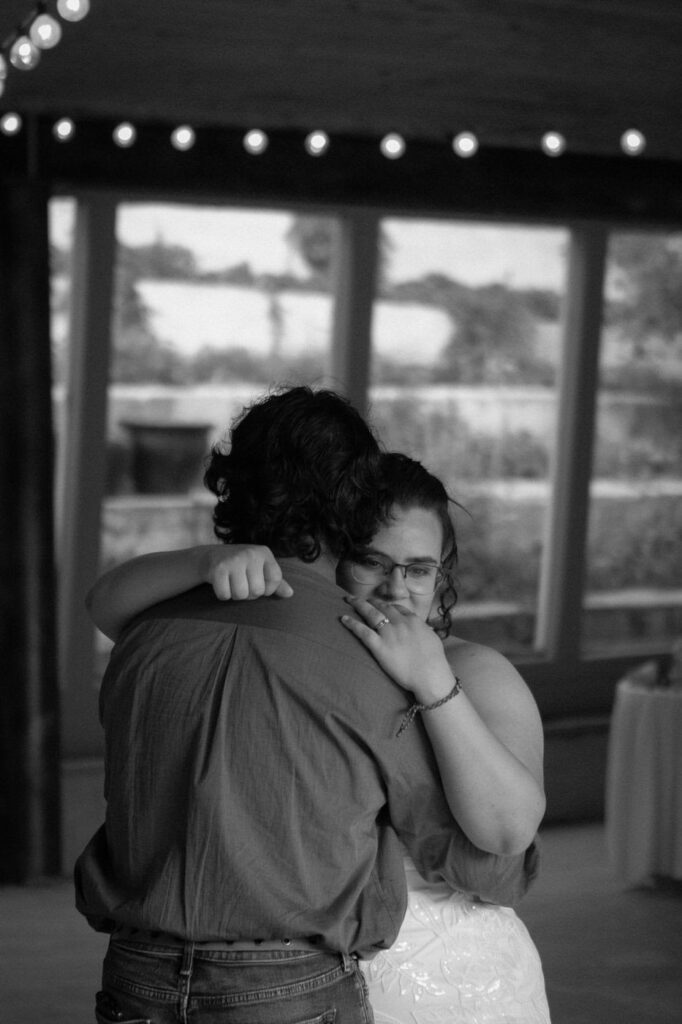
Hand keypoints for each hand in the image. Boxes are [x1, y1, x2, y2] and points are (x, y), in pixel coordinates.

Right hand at [200, 544, 292, 600]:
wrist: (210, 556)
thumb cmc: (241, 566)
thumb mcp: (260, 569)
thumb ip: (276, 581)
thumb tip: (290, 594)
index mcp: (264, 553)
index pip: (275, 580)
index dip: (268, 588)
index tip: (258, 583)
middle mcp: (251, 553)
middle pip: (258, 590)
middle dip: (249, 594)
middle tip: (241, 583)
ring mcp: (234, 560)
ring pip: (241, 594)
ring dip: (235, 595)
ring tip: (232, 583)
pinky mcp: (218, 568)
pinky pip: (225, 595)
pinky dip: (223, 595)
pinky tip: (222, 584)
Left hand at [340, 596, 454, 702]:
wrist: (430, 675)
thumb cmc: (435, 661)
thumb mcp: (432, 638)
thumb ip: (424, 629)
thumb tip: (422, 627)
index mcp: (413, 620)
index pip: (397, 608)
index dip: (387, 606)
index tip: (380, 605)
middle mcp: (399, 623)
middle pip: (382, 607)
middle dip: (370, 601)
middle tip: (361, 598)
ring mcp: (388, 634)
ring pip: (370, 614)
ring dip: (359, 605)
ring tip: (349, 600)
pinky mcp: (379, 646)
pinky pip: (363, 632)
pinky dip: (352, 623)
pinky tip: (343, 618)